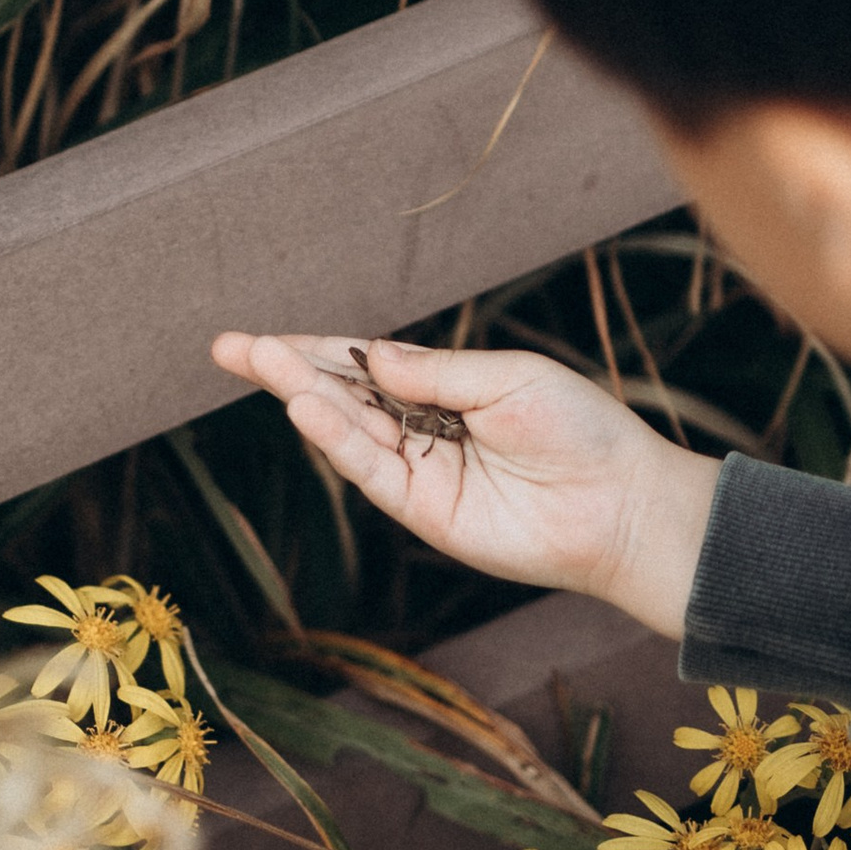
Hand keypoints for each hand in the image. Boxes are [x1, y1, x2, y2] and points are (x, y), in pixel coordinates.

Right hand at [207, 332, 721, 637]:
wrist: (622, 504)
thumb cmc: (581, 433)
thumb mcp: (508, 378)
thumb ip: (435, 371)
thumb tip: (370, 356)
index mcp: (445, 391)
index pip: (365, 366)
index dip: (314, 350)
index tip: (261, 338)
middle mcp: (423, 431)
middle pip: (340, 395)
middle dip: (285, 369)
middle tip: (228, 346)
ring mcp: (420, 473)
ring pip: (347, 430)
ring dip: (302, 396)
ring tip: (261, 361)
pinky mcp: (424, 512)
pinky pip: (370, 470)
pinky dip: (336, 441)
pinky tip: (305, 408)